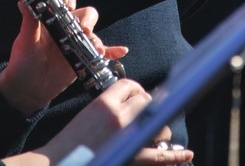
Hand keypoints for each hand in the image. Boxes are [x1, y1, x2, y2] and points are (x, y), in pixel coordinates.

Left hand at [0, 0, 127, 115]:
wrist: (28, 89)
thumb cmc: (23, 61)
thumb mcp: (25, 40)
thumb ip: (28, 20)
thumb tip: (23, 0)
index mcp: (53, 17)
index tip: (67, 7)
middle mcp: (67, 26)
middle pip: (85, 13)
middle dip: (87, 20)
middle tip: (82, 31)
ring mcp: (77, 41)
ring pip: (93, 32)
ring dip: (96, 38)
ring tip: (95, 49)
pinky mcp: (84, 57)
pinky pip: (103, 51)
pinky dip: (113, 50)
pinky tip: (121, 51)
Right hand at [32, 78, 192, 163]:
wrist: (58, 163)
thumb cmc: (71, 142)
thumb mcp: (88, 114)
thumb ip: (110, 106)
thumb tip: (136, 103)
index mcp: (104, 102)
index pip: (129, 85)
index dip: (135, 90)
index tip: (136, 97)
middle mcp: (118, 117)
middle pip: (147, 101)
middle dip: (149, 108)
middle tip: (145, 118)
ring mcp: (127, 139)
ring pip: (158, 124)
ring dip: (160, 128)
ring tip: (158, 135)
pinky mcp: (131, 158)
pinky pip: (159, 156)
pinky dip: (174, 156)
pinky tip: (186, 154)